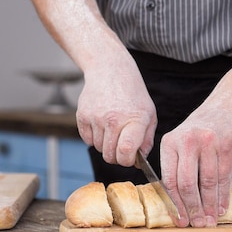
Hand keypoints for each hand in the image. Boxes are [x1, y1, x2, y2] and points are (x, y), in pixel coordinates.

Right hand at [76, 51, 156, 166]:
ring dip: (106, 146)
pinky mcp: (82, 116)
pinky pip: (87, 140)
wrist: (110, 70)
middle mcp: (114, 119)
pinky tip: (102, 125)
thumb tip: (138, 161)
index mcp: (135, 119)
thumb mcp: (149, 114)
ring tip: (113, 131)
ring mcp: (96, 117)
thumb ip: (146, 140)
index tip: (130, 158)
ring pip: (99, 149)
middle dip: (117, 157)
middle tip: (121, 148)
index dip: (127, 161)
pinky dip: (94, 138)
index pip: (126, 151)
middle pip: (110, 156)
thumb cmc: (132, 95)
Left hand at [160, 106, 231, 227]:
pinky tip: (222, 207)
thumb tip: (177, 206)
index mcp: (170, 143)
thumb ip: (177, 169)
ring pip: (208, 182)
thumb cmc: (199, 135)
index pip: (169, 180)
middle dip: (193, 208)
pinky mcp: (227, 146)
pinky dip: (223, 196)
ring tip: (211, 220)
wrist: (223, 111)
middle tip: (198, 224)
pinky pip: (225, 177)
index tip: (180, 220)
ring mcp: (208, 143)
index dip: (175, 204)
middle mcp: (187, 142)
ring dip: (210, 205)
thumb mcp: (181, 144)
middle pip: (187, 183)